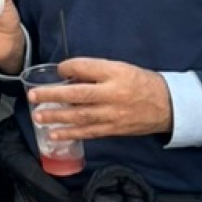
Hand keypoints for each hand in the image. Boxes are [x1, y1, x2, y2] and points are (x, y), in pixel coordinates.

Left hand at [29, 58, 172, 140]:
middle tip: (33, 95)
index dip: (68, 68)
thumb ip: (95, 70)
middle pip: (78, 95)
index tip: (58, 69)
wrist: (168, 105)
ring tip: (37, 116)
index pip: (85, 68)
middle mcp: (113, 94)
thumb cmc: (140, 82)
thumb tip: (67, 74)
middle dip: (53, 95)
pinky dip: (70, 133)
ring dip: (56, 117)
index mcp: (115, 74)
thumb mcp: (120, 68)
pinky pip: (88, 132)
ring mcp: (113, 114)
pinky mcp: (113, 129)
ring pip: (80, 116)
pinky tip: (53, 134)